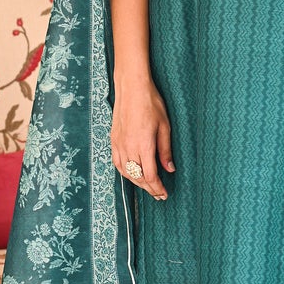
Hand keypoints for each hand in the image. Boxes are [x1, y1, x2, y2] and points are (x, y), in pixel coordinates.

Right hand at [111, 76, 174, 199]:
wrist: (132, 88)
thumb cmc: (151, 103)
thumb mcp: (164, 126)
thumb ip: (165, 150)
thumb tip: (170, 169)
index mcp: (143, 145)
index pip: (150, 176)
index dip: (157, 188)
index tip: (164, 194)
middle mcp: (129, 147)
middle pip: (138, 177)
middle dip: (149, 189)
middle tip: (159, 195)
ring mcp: (119, 144)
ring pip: (126, 172)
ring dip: (137, 183)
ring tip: (148, 187)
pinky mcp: (113, 140)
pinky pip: (117, 163)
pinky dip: (125, 173)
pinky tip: (131, 174)